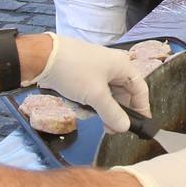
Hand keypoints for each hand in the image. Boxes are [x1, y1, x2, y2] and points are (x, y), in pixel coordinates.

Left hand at [33, 33, 148, 133]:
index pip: (140, 89)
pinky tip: (78, 107)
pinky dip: (88, 103)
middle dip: (116, 113)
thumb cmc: (75, 72)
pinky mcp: (83, 76)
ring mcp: (97, 71)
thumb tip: (125, 127)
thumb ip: (113, 114)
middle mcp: (112, 67)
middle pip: (123, 95)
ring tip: (90, 117)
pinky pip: (92, 94)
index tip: (139, 126)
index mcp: (122, 66)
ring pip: (106, 97)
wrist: (43, 57)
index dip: (142, 108)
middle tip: (110, 129)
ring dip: (100, 109)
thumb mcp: (96, 95)